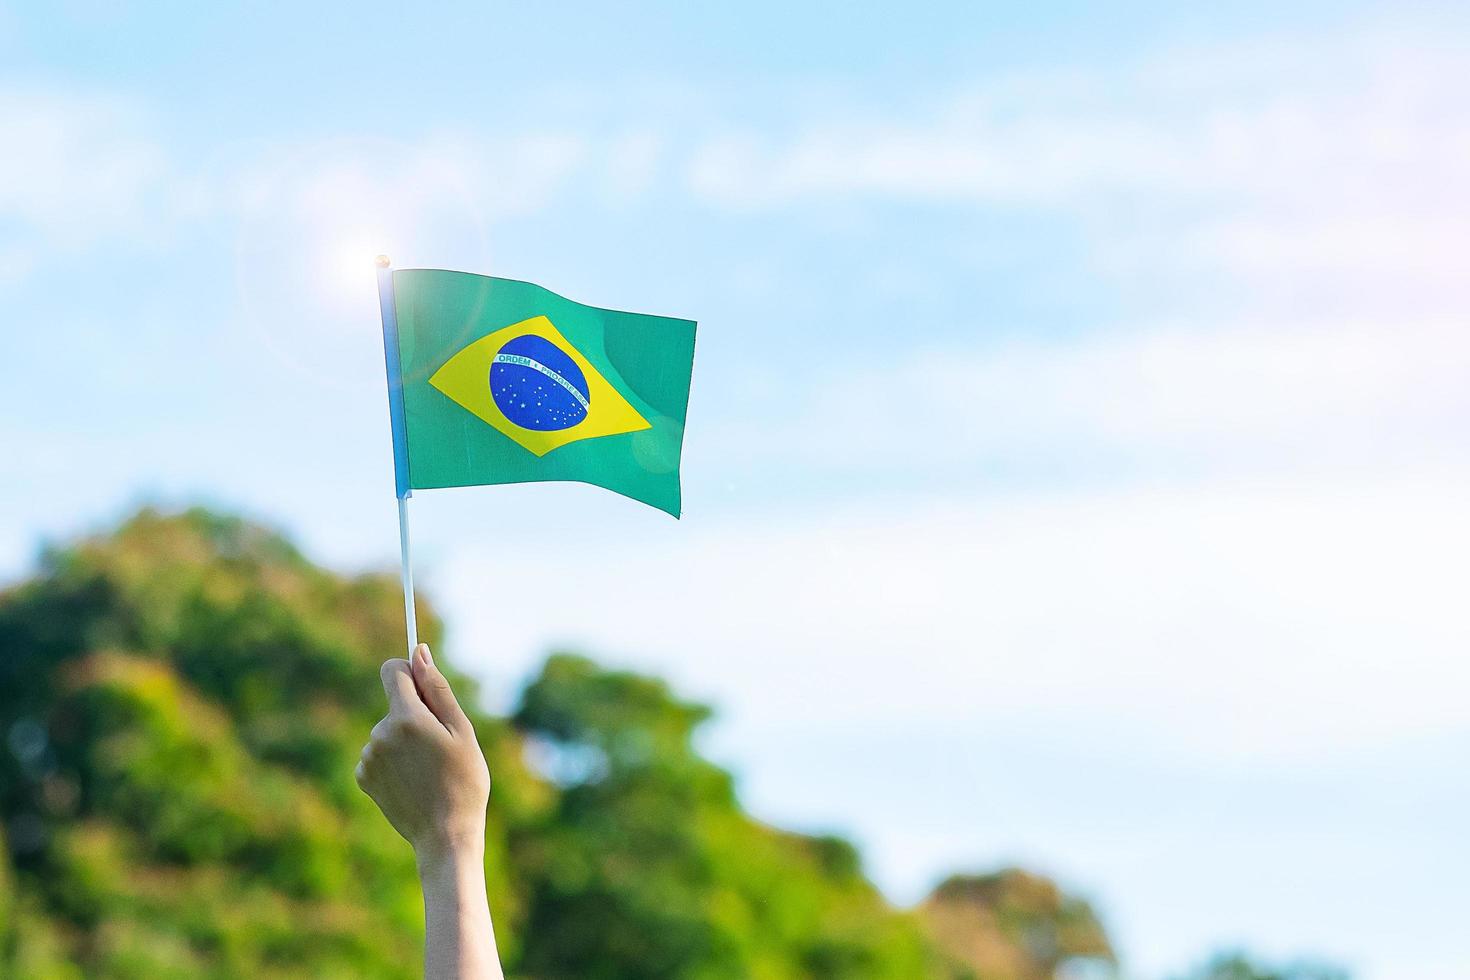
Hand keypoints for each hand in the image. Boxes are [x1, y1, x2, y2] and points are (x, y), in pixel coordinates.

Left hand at [356, 643, 490, 860]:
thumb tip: (418, 652)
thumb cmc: (464, 781)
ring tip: (428, 770)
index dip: (410, 672)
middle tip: (440, 748)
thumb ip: (437, 689)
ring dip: (405, 741)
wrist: (445, 836)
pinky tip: (413, 782)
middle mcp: (380, 734)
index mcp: (406, 718)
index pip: (392, 670)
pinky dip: (393, 761)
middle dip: (416, 716)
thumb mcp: (461, 731)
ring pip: (388, 731)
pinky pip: (379, 754)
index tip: (424, 687)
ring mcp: (368, 757)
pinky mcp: (363, 777)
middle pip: (396, 705)